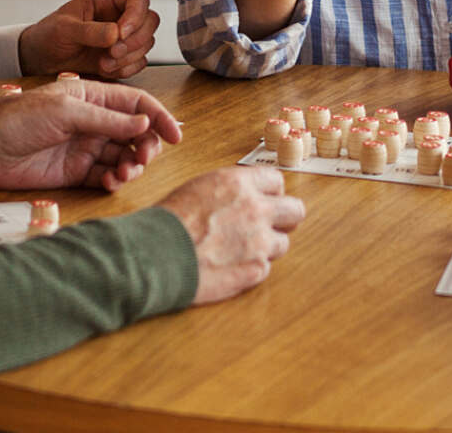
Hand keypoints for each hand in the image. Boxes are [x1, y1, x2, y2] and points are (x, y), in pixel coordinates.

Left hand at [0, 79, 182, 191]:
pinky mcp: (76, 172)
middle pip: (136, 134)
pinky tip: (111, 182)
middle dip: (146, 147)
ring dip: (132, 166)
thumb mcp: (66, 111)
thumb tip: (144, 126)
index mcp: (93, 97)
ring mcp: (86, 147)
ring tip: (124, 173)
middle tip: (142, 158)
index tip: (176, 135)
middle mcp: (94, 122)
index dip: (159, 118)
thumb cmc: (19, 118)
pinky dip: (114, 180)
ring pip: (124, 157)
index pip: (137, 105)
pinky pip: (106, 176)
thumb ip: (107, 120)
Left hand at [19, 0, 157, 78]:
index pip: (138, 0)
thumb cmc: (48, 35)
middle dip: (135, 40)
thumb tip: (116, 34)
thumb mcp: (64, 29)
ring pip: (147, 43)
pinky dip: (126, 69)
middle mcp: (119, 15)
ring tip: (103, 63)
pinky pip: (139, 62)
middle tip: (112, 52)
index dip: (136, 17)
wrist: (40, 59)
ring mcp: (123, 37)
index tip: (120, 34)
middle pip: (150, 21)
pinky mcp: (122, 56)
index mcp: (106, 0)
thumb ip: (90, 31)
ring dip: (128, 57)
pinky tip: (105, 69)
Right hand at [156, 167, 306, 305]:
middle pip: (295, 210)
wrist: (155, 256)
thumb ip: (227, 191)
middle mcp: (255, 209)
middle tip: (269, 226)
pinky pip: (265, 268)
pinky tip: (230, 267)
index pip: (277, 181)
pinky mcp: (255, 270)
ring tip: (240, 251)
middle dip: (284, 218)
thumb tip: (238, 197)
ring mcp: (259, 241)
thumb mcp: (197, 189)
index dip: (270, 193)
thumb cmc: (166, 223)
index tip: (265, 200)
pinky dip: (251, 269)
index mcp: (239, 183)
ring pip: (283, 242)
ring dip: (266, 247)